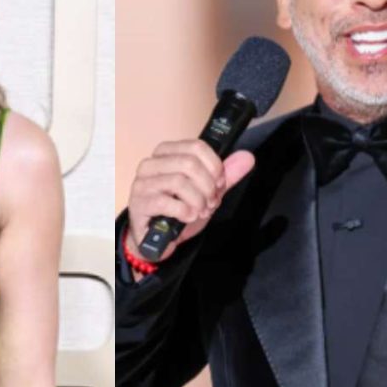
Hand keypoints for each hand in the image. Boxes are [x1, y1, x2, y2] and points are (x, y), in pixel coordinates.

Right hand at [126, 140, 255, 263]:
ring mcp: (142, 183)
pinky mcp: (139, 203)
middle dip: (207, 186)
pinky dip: (184, 211)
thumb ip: (226, 175)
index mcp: (167, 154)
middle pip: (189, 163)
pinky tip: (188, 217)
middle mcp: (151, 164)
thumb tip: (247, 157)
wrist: (157, 240)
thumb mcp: (206, 192)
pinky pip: (166, 202)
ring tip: (201, 211)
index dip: (215, 166)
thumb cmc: (177, 211)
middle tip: (211, 202)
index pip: (196, 146)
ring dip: (198, 201)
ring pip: (179, 182)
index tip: (220, 184)